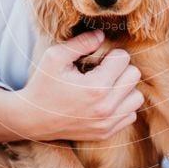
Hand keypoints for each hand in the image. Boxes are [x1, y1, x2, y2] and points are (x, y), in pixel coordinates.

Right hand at [19, 30, 144, 141]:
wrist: (31, 119)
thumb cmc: (42, 84)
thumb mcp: (55, 57)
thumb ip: (81, 42)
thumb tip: (101, 35)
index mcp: (96, 87)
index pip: (124, 58)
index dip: (110, 54)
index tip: (96, 60)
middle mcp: (106, 108)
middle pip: (134, 76)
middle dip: (120, 68)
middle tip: (102, 70)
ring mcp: (107, 123)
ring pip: (137, 97)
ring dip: (125, 88)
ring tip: (106, 85)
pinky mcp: (105, 133)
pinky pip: (131, 114)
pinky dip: (122, 106)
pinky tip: (105, 101)